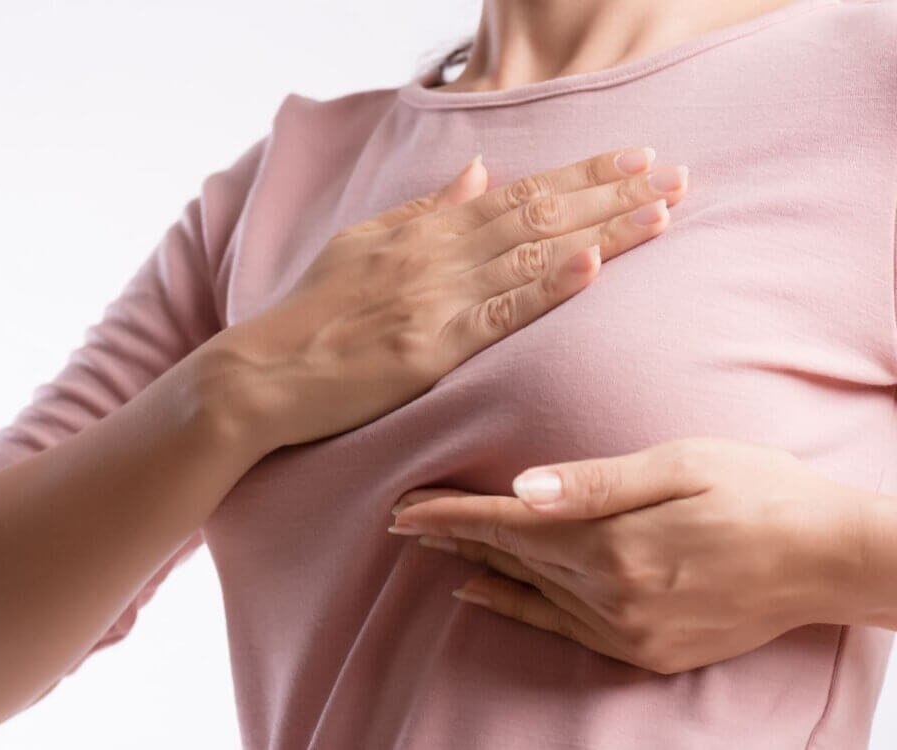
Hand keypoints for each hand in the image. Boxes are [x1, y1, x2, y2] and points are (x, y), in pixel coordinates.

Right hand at [198, 147, 687, 450]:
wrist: (265, 372)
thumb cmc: (313, 310)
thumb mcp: (366, 242)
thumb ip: (426, 209)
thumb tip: (479, 172)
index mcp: (427, 229)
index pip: (520, 193)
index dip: (583, 176)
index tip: (636, 160)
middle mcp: (439, 254)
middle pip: (541, 214)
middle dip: (612, 193)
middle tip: (675, 173)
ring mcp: (436, 299)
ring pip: (532, 255)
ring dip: (602, 231)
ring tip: (663, 212)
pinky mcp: (430, 348)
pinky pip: (499, 314)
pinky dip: (547, 287)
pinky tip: (594, 268)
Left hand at [389, 437, 866, 674]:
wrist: (828, 558)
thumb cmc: (758, 492)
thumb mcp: (679, 465)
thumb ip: (595, 483)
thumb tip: (522, 490)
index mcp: (613, 542)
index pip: (507, 526)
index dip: (450, 516)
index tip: (402, 508)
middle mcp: (611, 594)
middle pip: (510, 558)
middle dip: (453, 536)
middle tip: (403, 520)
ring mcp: (628, 629)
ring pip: (530, 592)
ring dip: (478, 568)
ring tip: (432, 551)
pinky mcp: (646, 649)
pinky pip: (562, 629)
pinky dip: (516, 610)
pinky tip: (483, 597)